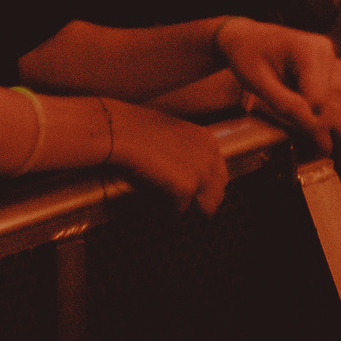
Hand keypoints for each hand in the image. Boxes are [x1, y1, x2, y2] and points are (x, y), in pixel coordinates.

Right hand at [109, 103, 230, 215]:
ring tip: (171, 206)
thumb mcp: (172, 133)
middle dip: (204, 202)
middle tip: (186, 206)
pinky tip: (155, 200)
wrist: (121, 131)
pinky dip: (168, 210)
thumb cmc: (137, 129)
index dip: (206, 186)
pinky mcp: (186, 188)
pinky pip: (181, 210)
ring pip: (207, 206)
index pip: (220, 173)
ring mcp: (201, 173)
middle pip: (219, 192)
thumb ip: (186, 151)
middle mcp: (211, 156)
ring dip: (190, 208)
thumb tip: (182, 169)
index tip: (195, 192)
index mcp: (208, 140)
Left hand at [213, 19, 340, 156]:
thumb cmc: (248, 57)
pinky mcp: (340, 67)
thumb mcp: (256, 81)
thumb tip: (310, 119)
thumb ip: (283, 102)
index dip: (307, 120)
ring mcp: (337, 59)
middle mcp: (329, 53)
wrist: (247, 37)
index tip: (298, 125)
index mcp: (308, 51)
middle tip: (329, 144)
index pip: (319, 100)